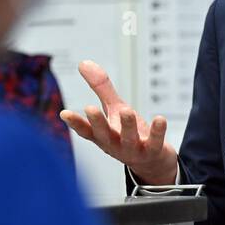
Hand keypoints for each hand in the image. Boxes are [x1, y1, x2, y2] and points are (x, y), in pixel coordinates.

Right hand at [60, 61, 178, 183]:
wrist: (151, 161)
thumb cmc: (127, 132)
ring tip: (127, 111)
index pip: (86, 130)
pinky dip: (157, 131)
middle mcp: (115, 144)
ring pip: (128, 138)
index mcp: (102, 135)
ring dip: (127, 125)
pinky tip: (160, 119)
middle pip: (104, 134)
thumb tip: (84, 63)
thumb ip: (100, 88)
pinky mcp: (152, 151)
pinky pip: (155, 142)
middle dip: (98, 122)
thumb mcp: (113, 109)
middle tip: (90, 109)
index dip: (75, 123)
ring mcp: (133, 150)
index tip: (64, 113)